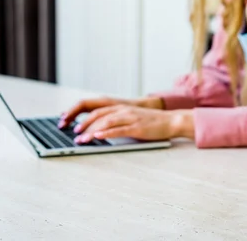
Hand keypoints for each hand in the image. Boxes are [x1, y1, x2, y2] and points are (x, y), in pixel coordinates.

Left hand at [72, 106, 192, 142]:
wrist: (171, 121)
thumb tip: (101, 131)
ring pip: (106, 122)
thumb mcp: (132, 119)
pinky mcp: (137, 127)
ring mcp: (130, 118)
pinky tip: (98, 137)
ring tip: (82, 138)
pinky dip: (107, 133)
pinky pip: (119, 129)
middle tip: (75, 133)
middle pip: (99, 115)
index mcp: (121, 108)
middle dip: (84, 124)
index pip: (98, 111)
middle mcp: (124, 110)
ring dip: (92, 131)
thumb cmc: (152, 122)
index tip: (74, 126)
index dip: (84, 117)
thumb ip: (118, 122)